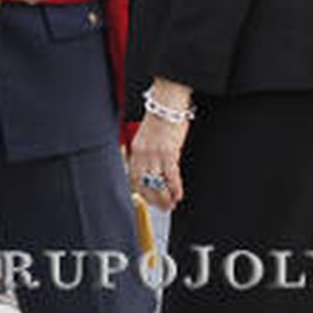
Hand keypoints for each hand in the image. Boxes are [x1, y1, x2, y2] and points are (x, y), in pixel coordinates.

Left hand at [128, 78, 192, 212]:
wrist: (167, 105)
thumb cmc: (159, 119)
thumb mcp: (145, 137)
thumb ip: (145, 153)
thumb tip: (150, 169)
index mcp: (135, 149)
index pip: (133, 176)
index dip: (140, 191)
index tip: (147, 200)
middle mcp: (143, 154)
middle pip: (145, 183)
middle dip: (153, 198)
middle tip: (161, 208)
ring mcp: (155, 154)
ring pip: (158, 183)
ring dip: (164, 197)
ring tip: (170, 205)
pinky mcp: (169, 153)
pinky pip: (171, 177)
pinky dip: (175, 188)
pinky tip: (178, 196)